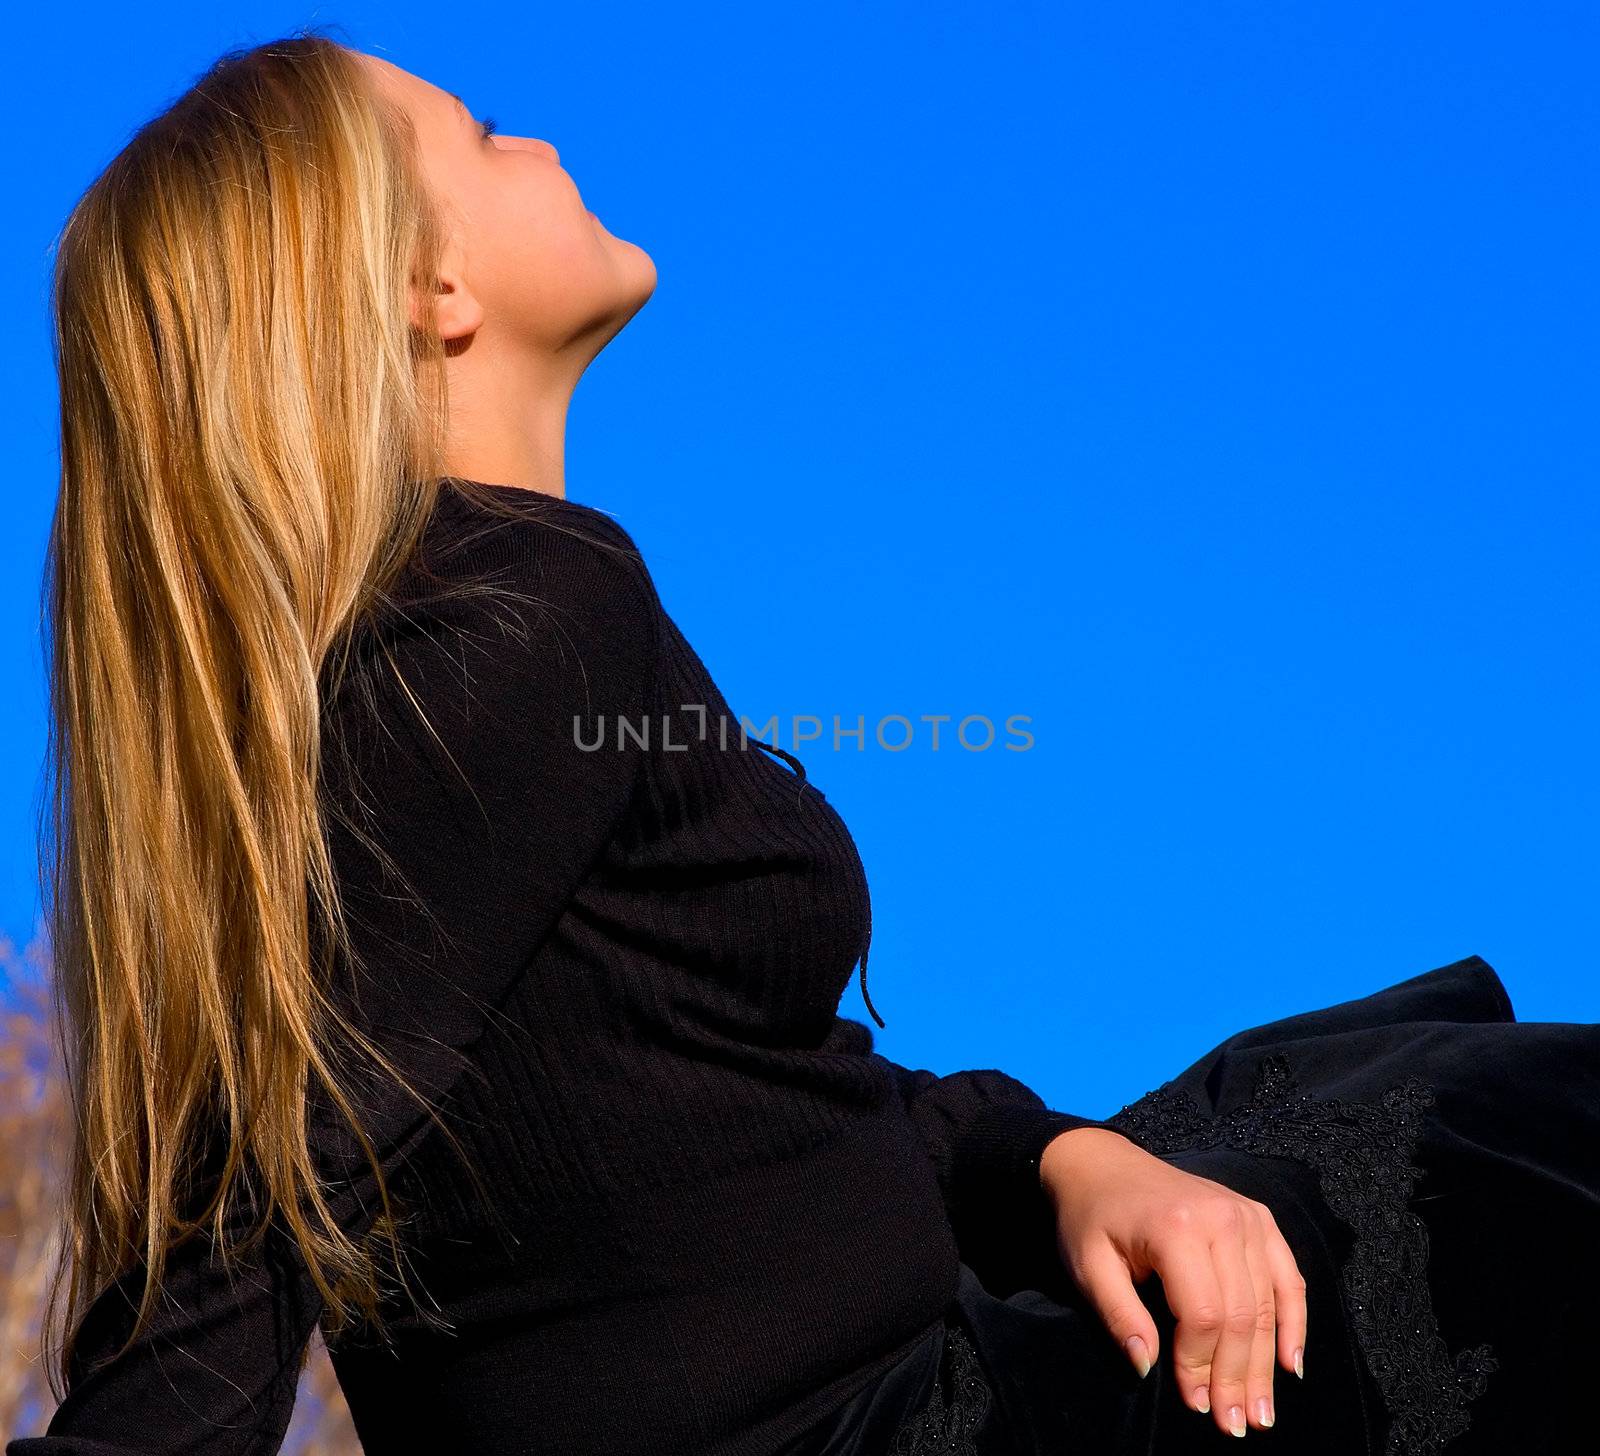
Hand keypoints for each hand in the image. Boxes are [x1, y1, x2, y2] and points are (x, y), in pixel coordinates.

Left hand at [1038, 1127, 1306, 1439]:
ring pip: (1268, 1304)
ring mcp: (1246, 1215)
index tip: (1193, 1404)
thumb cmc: (1090, 1217)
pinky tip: (1291, 1366)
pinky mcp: (1258, 1217)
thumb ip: (1118, 1315)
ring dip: (1267, 1365)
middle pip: (1243, 1315)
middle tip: (1236, 1426)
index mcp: (1176, 1228)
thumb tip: (1148, 1368)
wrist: (1100, 1162)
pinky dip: (1294, 1322)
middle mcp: (1221, 1219)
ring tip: (1260, 1412)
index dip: (1199, 1366)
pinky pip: (1288, 1277)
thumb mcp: (1088, 1265)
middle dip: (1238, 1377)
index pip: (1203, 1315)